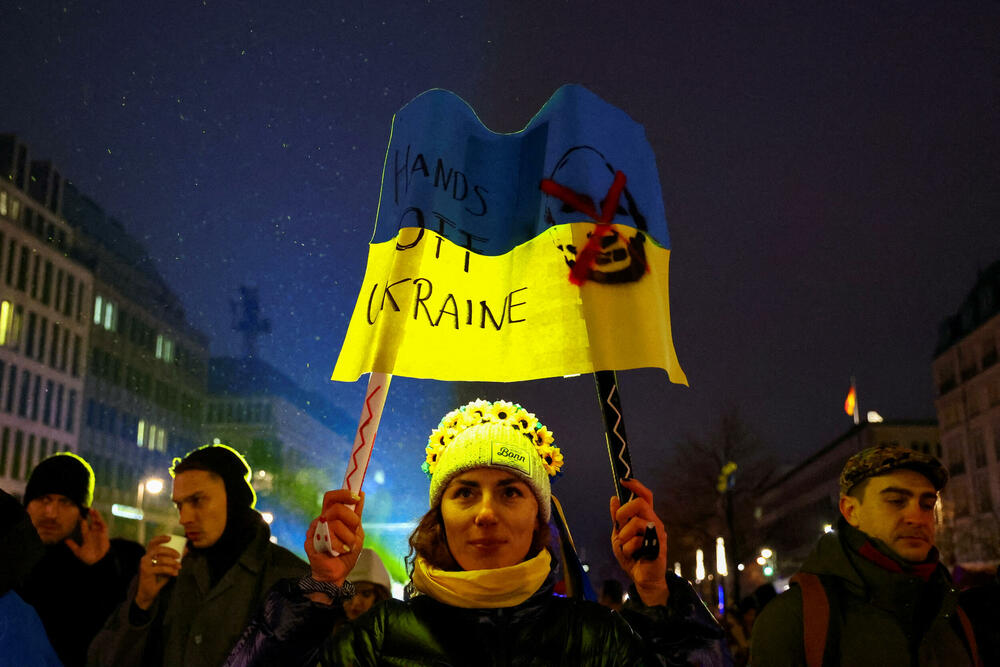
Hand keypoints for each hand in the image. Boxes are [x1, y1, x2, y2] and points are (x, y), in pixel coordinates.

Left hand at [65, 508, 110, 564]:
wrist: (97, 561)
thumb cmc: (88, 557)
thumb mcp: (78, 551)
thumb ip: (72, 545)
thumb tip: (65, 540)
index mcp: (86, 536)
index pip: (84, 526)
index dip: (82, 520)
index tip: (79, 514)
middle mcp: (93, 533)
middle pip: (92, 521)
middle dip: (90, 515)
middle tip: (87, 508)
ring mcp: (99, 533)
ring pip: (98, 522)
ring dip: (96, 516)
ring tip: (93, 510)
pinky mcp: (104, 534)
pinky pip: (103, 526)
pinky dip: (101, 522)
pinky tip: (98, 518)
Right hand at [134, 535, 182, 609]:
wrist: (148, 592)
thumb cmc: (158, 577)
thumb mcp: (167, 566)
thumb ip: (175, 558)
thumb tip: (186, 549)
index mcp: (150, 554)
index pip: (153, 542)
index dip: (160, 538)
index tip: (170, 538)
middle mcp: (145, 557)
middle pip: (158, 549)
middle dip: (170, 551)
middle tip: (179, 555)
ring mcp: (145, 564)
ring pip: (161, 559)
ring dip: (172, 562)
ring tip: (179, 566)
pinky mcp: (146, 571)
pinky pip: (161, 568)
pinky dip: (170, 570)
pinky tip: (175, 573)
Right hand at [304, 489, 364, 587]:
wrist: (337, 574)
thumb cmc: (346, 553)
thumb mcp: (356, 532)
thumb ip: (357, 514)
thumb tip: (360, 493)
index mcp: (331, 515)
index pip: (332, 497)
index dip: (343, 493)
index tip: (357, 497)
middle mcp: (321, 520)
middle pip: (336, 507)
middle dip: (351, 518)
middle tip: (355, 528)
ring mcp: (314, 530)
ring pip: (336, 524)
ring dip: (348, 537)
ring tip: (348, 546)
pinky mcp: (310, 542)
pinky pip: (330, 539)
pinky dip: (340, 546)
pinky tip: (339, 551)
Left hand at [610, 478, 668, 605]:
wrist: (642, 579)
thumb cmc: (632, 557)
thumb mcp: (619, 535)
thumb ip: (617, 519)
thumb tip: (614, 498)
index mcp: (646, 517)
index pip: (645, 495)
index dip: (635, 485)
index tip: (623, 480)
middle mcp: (654, 522)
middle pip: (640, 503)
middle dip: (623, 512)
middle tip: (618, 524)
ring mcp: (658, 533)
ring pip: (636, 522)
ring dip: (624, 535)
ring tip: (625, 546)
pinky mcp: (659, 546)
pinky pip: (639, 540)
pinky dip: (629, 549)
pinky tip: (633, 556)